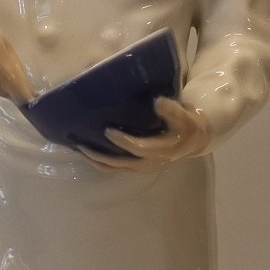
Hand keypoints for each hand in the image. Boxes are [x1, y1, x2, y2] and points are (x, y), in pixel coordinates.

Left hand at [81, 96, 210, 170]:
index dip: (122, 141)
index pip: (138, 148)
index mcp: (161, 149)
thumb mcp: (183, 115)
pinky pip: (115, 167)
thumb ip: (171, 110)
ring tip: (78, 149)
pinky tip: (87, 152)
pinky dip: (100, 161)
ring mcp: (141, 166)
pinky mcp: (136, 166)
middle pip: (120, 163)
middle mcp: (150, 162)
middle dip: (99, 156)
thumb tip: (157, 101)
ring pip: (114, 168)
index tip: (107, 130)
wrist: (192, 140)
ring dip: (96, 161)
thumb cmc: (185, 124)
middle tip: (81, 145)